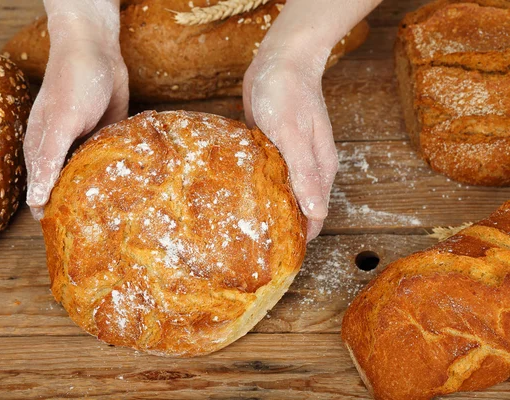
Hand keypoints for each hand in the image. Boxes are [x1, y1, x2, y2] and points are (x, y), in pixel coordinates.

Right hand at [24, 0, 127, 219]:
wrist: (99, 52)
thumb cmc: (72, 83)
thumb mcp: (61, 122)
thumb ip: (49, 160)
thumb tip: (35, 201)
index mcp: (43, 153)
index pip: (42, 196)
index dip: (53, 218)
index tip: (70, 242)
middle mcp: (62, 155)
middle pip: (69, 192)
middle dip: (83, 212)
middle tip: (102, 239)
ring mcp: (86, 149)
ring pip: (93, 182)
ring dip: (104, 197)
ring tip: (121, 224)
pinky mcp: (108, 141)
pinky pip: (113, 165)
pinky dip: (120, 178)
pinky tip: (134, 195)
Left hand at [244, 47, 336, 240]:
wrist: (278, 60)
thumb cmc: (287, 93)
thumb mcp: (293, 134)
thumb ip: (304, 173)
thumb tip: (316, 213)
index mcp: (319, 168)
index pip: (315, 214)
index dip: (301, 238)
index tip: (282, 260)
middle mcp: (307, 167)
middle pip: (297, 207)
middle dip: (282, 229)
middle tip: (254, 250)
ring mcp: (288, 158)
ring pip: (280, 194)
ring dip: (267, 209)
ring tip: (243, 230)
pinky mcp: (270, 149)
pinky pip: (265, 177)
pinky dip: (256, 189)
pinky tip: (237, 198)